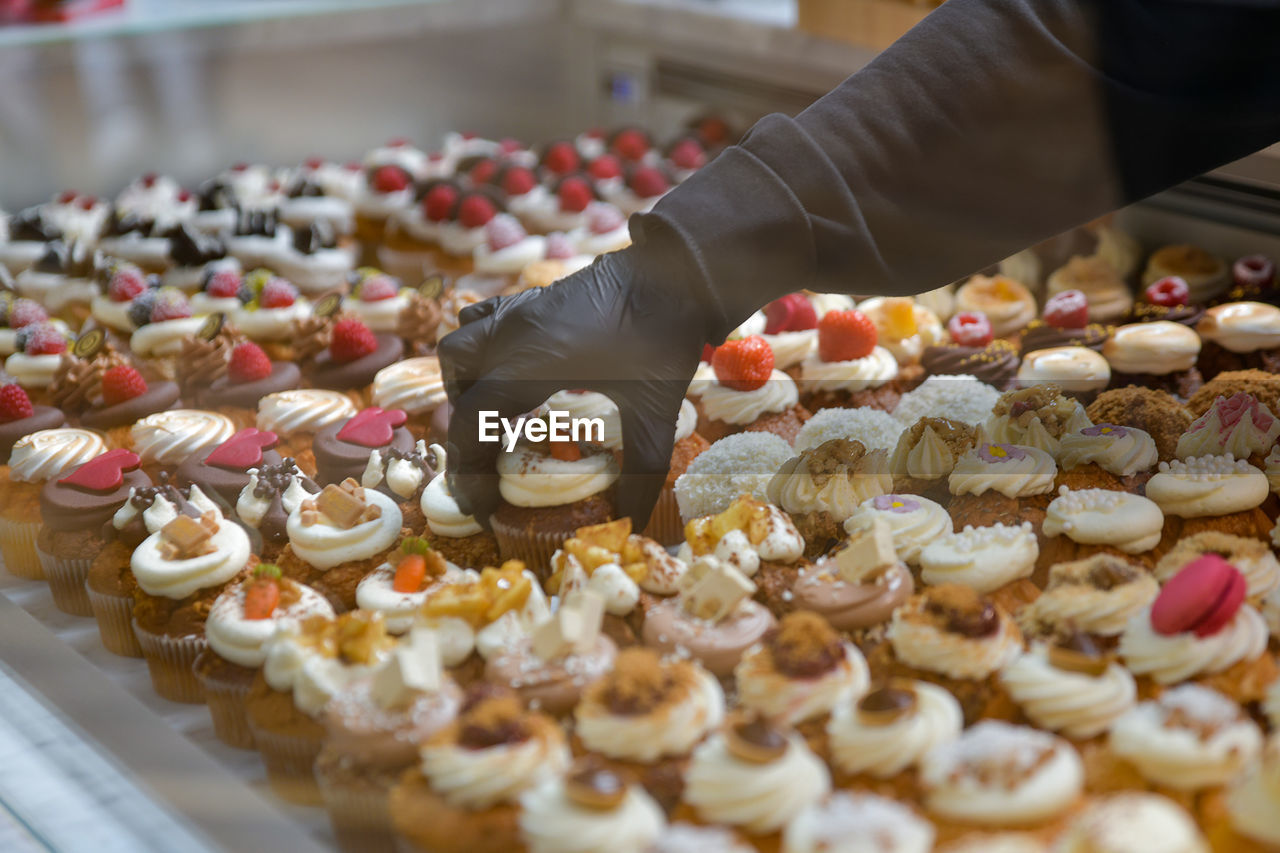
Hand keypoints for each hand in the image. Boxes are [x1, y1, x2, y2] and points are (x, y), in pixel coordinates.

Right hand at [437, 247, 710, 528]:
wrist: (679, 272)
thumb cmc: (664, 339)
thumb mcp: (656, 414)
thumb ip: (642, 470)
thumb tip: (630, 520)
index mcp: (531, 365)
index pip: (472, 423)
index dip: (469, 471)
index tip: (484, 504)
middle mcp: (513, 334)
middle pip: (456, 379)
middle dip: (464, 423)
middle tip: (493, 455)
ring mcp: (520, 310)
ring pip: (461, 342)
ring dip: (467, 381)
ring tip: (500, 411)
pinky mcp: (534, 298)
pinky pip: (484, 318)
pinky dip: (484, 347)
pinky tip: (515, 369)